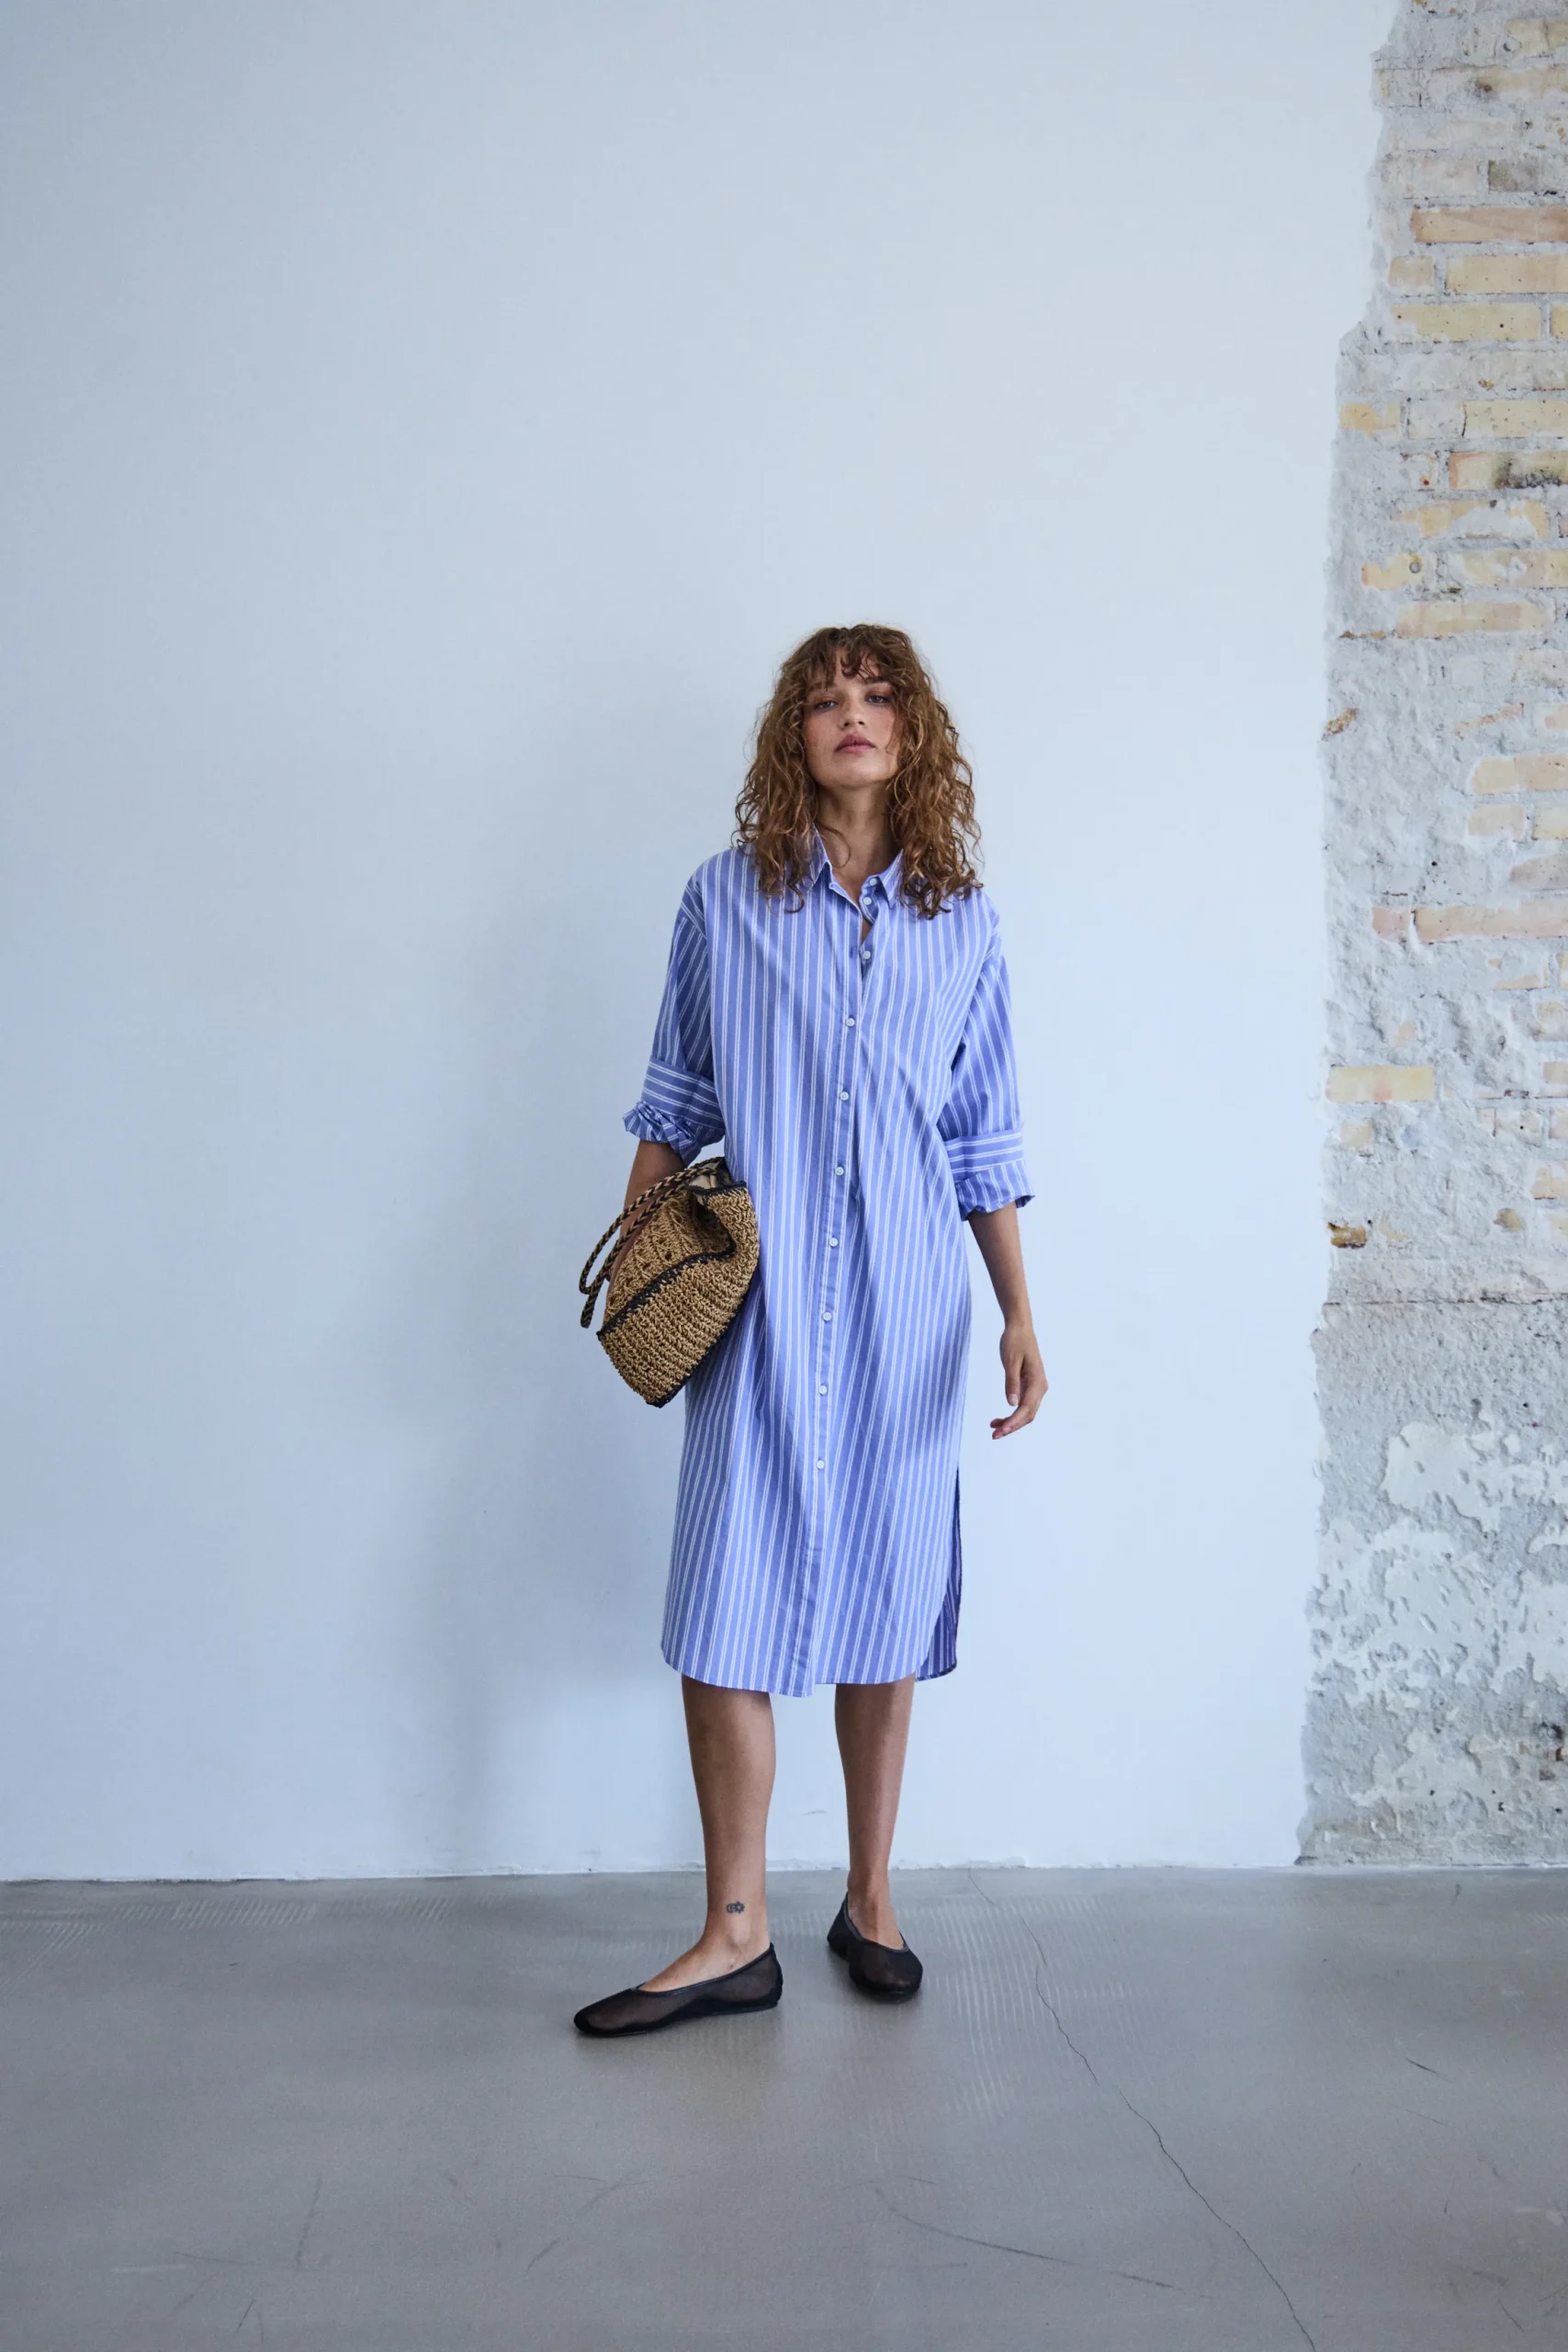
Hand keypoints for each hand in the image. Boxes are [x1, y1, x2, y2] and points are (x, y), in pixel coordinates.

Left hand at [990, 1318, 1046, 1437]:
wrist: (1020, 1328)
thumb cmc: (1015, 1341)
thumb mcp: (1010, 1361)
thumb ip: (1011, 1383)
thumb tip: (1011, 1405)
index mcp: (1037, 1381)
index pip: (1026, 1408)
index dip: (1013, 1422)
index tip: (1001, 1431)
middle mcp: (1040, 1387)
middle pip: (1028, 1415)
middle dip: (1012, 1427)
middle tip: (994, 1435)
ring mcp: (1036, 1387)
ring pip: (1026, 1412)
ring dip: (1012, 1422)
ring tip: (994, 1428)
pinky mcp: (1030, 1386)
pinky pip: (1023, 1405)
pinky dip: (1012, 1414)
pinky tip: (999, 1419)